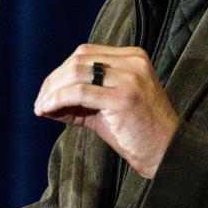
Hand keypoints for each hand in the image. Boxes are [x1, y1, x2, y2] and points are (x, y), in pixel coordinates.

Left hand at [34, 44, 179, 178]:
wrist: (167, 153)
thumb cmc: (137, 132)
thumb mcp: (108, 107)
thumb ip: (81, 98)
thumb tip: (45, 101)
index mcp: (132, 57)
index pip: (85, 53)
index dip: (61, 71)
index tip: (46, 92)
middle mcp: (132, 62)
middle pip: (78, 60)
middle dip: (53, 81)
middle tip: (39, 102)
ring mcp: (130, 78)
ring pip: (76, 72)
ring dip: (52, 91)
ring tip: (41, 107)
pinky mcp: (124, 98)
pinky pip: (80, 92)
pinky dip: (58, 99)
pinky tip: (47, 110)